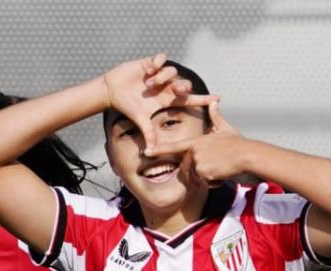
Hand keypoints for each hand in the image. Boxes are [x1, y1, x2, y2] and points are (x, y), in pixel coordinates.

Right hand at [101, 54, 216, 155]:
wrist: (112, 91)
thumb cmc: (127, 106)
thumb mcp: (140, 119)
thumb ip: (148, 132)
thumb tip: (150, 151)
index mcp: (166, 99)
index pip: (189, 99)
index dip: (203, 99)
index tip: (218, 99)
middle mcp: (166, 86)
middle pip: (183, 83)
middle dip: (182, 85)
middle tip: (175, 89)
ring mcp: (159, 74)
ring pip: (171, 71)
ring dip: (162, 77)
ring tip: (149, 83)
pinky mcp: (149, 63)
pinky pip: (160, 58)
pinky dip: (157, 62)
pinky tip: (149, 69)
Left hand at [166, 106, 247, 184]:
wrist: (247, 154)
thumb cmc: (238, 143)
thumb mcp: (225, 128)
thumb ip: (216, 116)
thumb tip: (214, 101)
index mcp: (196, 141)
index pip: (174, 147)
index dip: (159, 150)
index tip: (146, 152)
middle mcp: (194, 151)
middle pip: (187, 168)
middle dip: (197, 173)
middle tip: (213, 169)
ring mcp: (198, 162)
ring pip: (195, 178)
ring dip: (206, 178)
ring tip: (219, 170)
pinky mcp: (204, 173)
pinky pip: (204, 183)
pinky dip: (212, 183)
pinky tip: (222, 175)